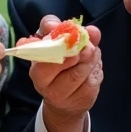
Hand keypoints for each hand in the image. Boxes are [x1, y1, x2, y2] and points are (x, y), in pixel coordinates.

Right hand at [23, 15, 102, 131]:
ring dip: (89, 61)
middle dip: (76, 50)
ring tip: (92, 55)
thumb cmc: (63, 66)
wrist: (67, 102)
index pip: (37, 44)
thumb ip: (75, 33)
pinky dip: (96, 74)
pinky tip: (93, 71)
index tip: (59, 28)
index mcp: (34, 60)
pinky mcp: (77, 101)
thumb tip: (93, 31)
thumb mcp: (64, 45)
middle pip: (59, 59)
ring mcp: (57, 91)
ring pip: (77, 71)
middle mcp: (41, 77)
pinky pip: (91, 84)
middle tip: (86, 46)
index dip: (51, 34)